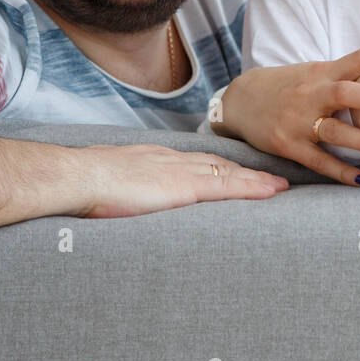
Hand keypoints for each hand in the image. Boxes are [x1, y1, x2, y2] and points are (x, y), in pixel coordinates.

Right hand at [77, 143, 289, 216]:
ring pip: (229, 173)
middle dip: (246, 171)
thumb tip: (117, 201)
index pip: (196, 162)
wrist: (79, 177)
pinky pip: (227, 187)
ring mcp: (181, 172)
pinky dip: (252, 188)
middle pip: (219, 164)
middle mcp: (173, 160)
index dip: (220, 167)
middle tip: (272, 178)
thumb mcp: (107, 181)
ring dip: (257, 180)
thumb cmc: (84, 183)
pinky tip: (272, 192)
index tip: (238, 171)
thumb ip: (121, 188)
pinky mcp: (185, 187)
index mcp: (155, 160)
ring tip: (280, 186)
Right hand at [215, 48, 359, 186]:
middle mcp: (313, 93)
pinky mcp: (288, 145)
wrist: (242, 100)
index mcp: (325, 72)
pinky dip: (342, 172)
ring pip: (335, 131)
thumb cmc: (292, 86)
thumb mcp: (319, 72)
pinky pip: (318, 161)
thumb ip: (354, 72)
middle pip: (346, 93)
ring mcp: (299, 121)